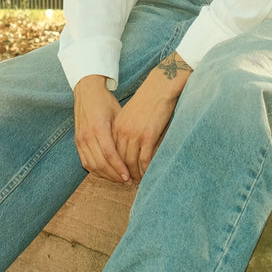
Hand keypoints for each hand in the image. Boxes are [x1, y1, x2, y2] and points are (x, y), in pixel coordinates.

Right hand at [73, 75, 130, 182]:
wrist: (86, 91)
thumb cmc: (106, 101)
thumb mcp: (118, 114)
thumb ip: (122, 133)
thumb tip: (137, 152)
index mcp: (98, 127)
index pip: (109, 154)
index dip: (119, 168)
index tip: (129, 177)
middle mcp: (87, 135)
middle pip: (100, 163)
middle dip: (115, 176)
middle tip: (128, 182)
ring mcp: (80, 139)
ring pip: (92, 166)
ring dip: (106, 176)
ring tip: (120, 180)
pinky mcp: (77, 142)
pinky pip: (86, 162)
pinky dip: (96, 171)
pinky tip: (108, 174)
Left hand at [112, 53, 190, 181]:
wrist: (160, 87)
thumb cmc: (148, 101)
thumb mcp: (131, 116)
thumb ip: (126, 131)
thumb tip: (128, 150)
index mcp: (116, 126)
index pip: (111, 153)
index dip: (115, 167)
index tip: (120, 176)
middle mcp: (121, 131)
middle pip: (119, 161)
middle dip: (124, 175)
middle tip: (130, 184)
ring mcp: (134, 134)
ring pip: (131, 163)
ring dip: (135, 175)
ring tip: (140, 183)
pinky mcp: (148, 136)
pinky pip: (145, 159)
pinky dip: (146, 170)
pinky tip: (149, 174)